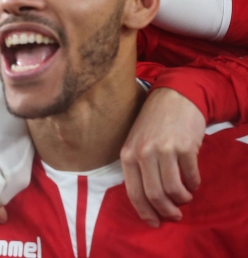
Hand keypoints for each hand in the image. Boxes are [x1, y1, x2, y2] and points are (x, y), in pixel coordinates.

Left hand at [120, 88, 205, 226]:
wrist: (174, 98)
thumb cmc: (153, 124)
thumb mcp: (136, 143)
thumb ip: (138, 168)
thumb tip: (147, 200)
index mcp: (128, 154)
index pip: (133, 192)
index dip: (144, 212)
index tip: (154, 223)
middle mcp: (143, 153)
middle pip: (154, 195)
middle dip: (166, 211)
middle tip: (175, 216)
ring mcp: (164, 150)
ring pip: (173, 189)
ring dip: (182, 198)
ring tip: (186, 197)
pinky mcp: (184, 147)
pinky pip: (191, 176)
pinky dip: (194, 184)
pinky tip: (193, 181)